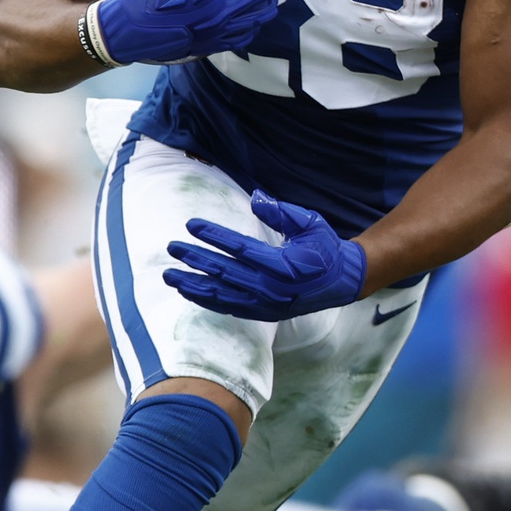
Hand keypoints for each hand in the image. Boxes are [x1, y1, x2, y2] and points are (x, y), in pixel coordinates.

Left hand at [166, 193, 367, 320]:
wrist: (341, 283)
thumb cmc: (325, 248)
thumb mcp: (310, 223)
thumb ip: (281, 212)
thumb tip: (255, 198)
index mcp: (284, 265)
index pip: (240, 248)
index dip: (213, 236)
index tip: (191, 225)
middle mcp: (272, 288)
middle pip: (224, 272)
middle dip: (195, 259)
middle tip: (172, 247)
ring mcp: (266, 304)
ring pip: (222, 295)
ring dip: (193, 285)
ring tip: (169, 275)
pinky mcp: (264, 313)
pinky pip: (229, 307)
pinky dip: (207, 300)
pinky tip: (190, 292)